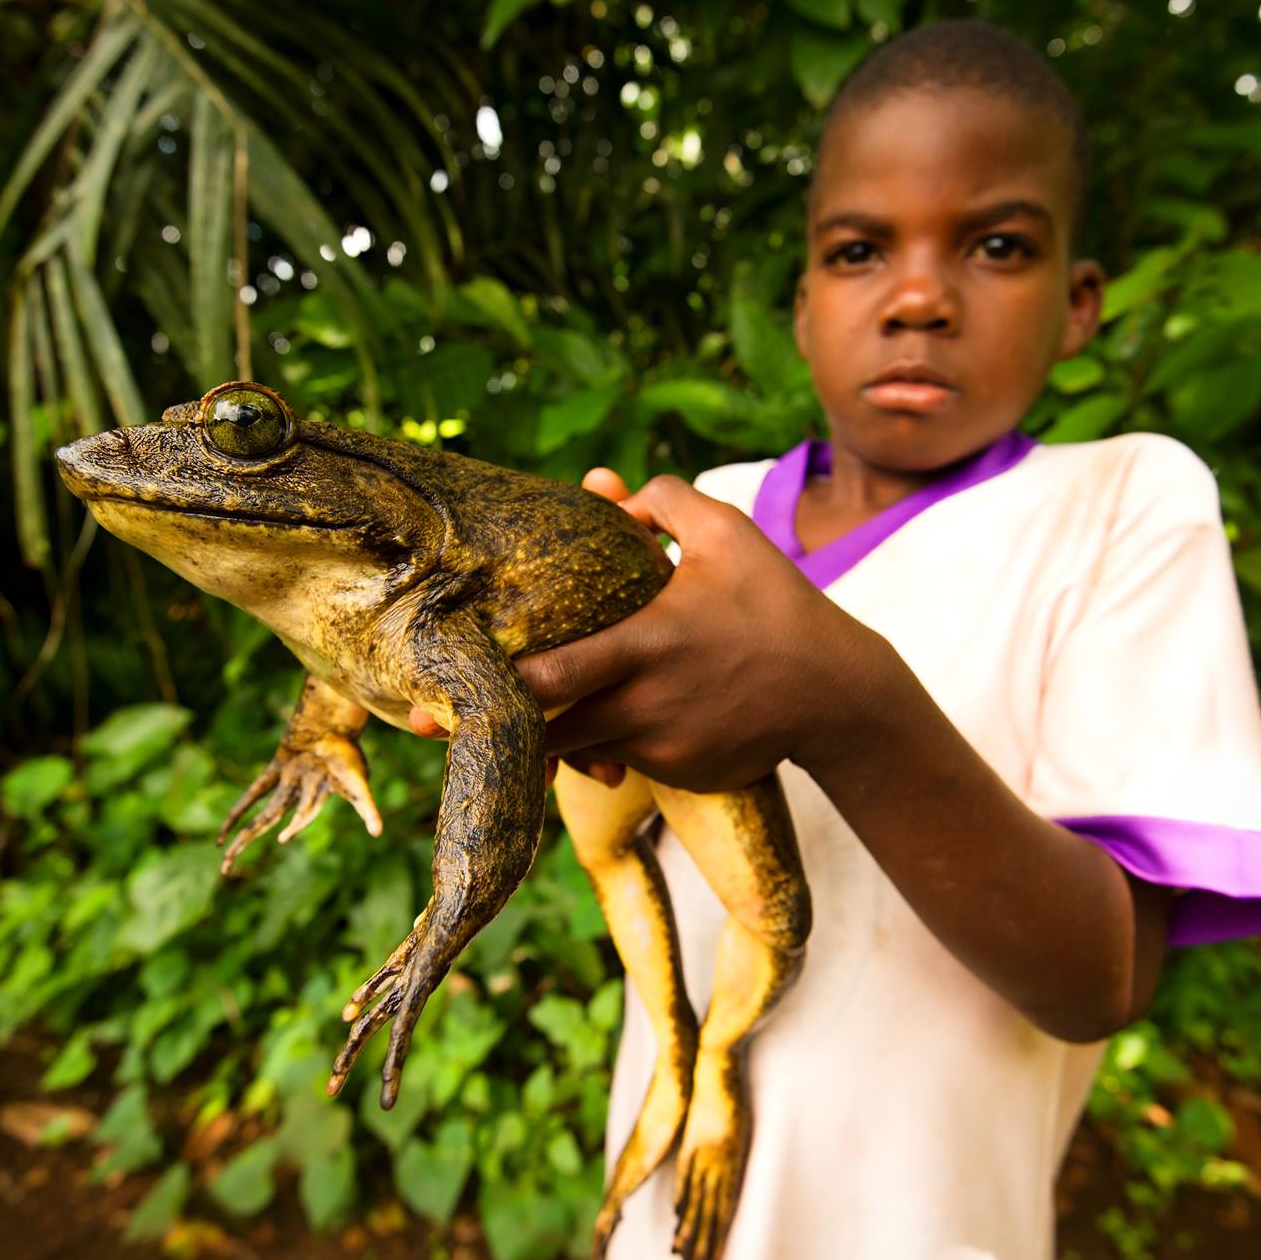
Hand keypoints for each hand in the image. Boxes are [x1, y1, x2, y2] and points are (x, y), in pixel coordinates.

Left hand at [402, 467, 893, 793]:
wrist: (837, 694)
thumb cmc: (775, 604)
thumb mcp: (729, 536)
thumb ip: (661, 502)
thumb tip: (598, 485)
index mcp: (650, 643)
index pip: (560, 674)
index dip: (502, 683)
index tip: (452, 680)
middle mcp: (648, 705)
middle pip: (547, 731)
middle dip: (487, 729)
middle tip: (423, 720)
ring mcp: (662, 748)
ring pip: (579, 750)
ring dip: (546, 735)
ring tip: (503, 720)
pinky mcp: (679, 774)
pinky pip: (620, 762)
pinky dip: (602, 746)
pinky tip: (600, 726)